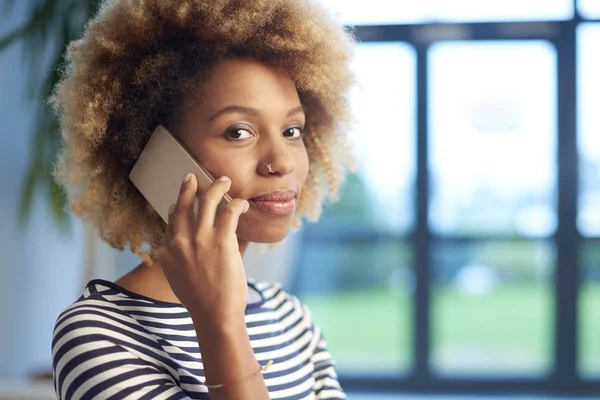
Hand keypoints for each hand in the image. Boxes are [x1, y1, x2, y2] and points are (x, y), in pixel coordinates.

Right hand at [157, 173, 249, 326]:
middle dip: (188, 186)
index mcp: (166, 251)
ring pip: (207, 200)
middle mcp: (179, 241)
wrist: (214, 316)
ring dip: (217, 186)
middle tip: (193, 176)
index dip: (178, 207)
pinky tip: (242, 204)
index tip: (182, 201)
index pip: (171, 220)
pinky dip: (237, 203)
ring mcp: (200, 239)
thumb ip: (181, 258)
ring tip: (225, 181)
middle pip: (183, 204)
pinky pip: (230, 211)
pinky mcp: (221, 240)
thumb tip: (187, 245)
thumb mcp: (179, 278)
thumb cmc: (201, 301)